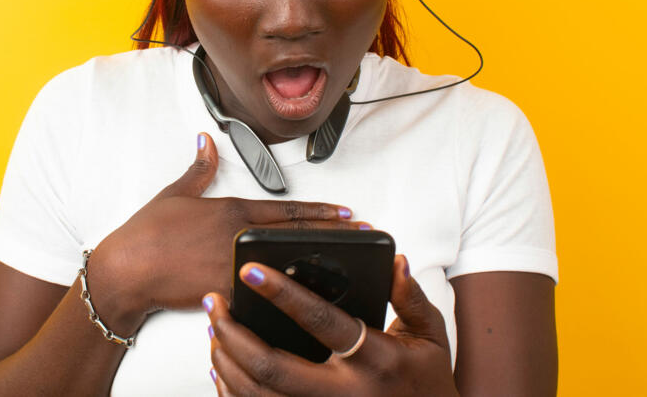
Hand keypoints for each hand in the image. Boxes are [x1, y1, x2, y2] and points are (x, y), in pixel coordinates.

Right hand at [87, 133, 364, 332]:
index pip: (287, 210)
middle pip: (296, 236)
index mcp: (231, 210)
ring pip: (287, 265)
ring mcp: (235, 264)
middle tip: (361, 235)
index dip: (320, 211)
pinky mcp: (226, 289)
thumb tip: (205, 142)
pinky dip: (288, 295)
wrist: (126, 269)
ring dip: (318, 265)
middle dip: (332, 235)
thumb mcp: (175, 193)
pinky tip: (310, 300)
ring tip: (348, 267)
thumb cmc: (146, 234)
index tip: (346, 212)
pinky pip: (264, 294)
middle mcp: (238, 235)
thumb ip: (199, 168)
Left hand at [204, 255, 458, 396]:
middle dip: (235, 333)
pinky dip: (233, 390)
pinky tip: (223, 367)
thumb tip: (396, 262)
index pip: (321, 321)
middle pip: (273, 367)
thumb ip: (411, 298)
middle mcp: (345, 392)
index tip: (251, 270)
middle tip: (216, 302)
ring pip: (258, 395)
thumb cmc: (428, 383)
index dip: (282, 294)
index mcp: (375, 359)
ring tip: (215, 329)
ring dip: (227, 361)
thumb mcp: (431, 337)